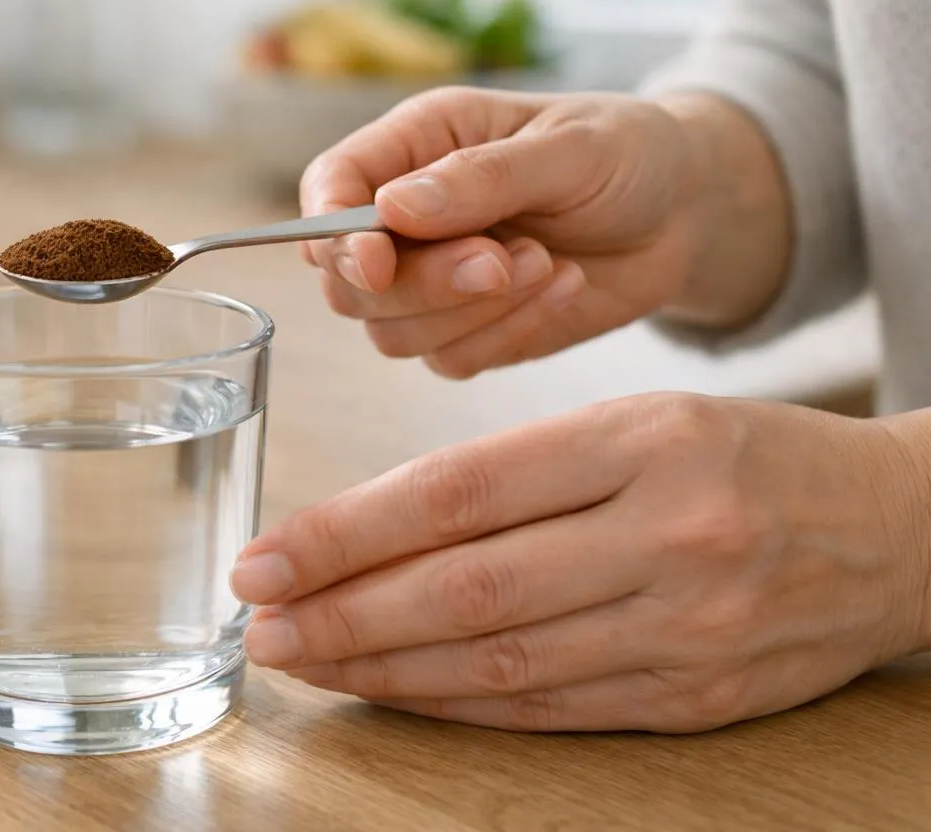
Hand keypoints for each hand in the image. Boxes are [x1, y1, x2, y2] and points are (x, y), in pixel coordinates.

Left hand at [230, 393, 930, 731]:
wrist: (898, 533)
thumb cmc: (747, 458)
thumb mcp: (640, 421)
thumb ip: (519, 472)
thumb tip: (373, 529)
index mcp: (642, 440)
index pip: (457, 492)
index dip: (346, 533)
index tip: (267, 557)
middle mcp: (667, 535)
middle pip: (467, 586)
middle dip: (344, 611)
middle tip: (260, 624)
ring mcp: (687, 627)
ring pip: (501, 659)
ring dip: (385, 668)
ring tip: (307, 662)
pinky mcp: (697, 697)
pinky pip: (552, 706)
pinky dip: (460, 703)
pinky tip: (395, 693)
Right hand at [299, 88, 786, 376]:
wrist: (685, 212)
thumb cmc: (626, 153)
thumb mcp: (570, 146)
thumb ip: (482, 178)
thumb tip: (393, 209)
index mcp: (412, 147)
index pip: (329, 188)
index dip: (334, 231)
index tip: (380, 260)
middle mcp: (403, 218)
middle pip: (348, 281)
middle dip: (422, 284)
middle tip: (503, 262)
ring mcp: (429, 283)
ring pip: (391, 332)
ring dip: (473, 312)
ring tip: (548, 265)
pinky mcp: (466, 333)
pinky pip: (451, 362)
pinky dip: (508, 335)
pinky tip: (562, 287)